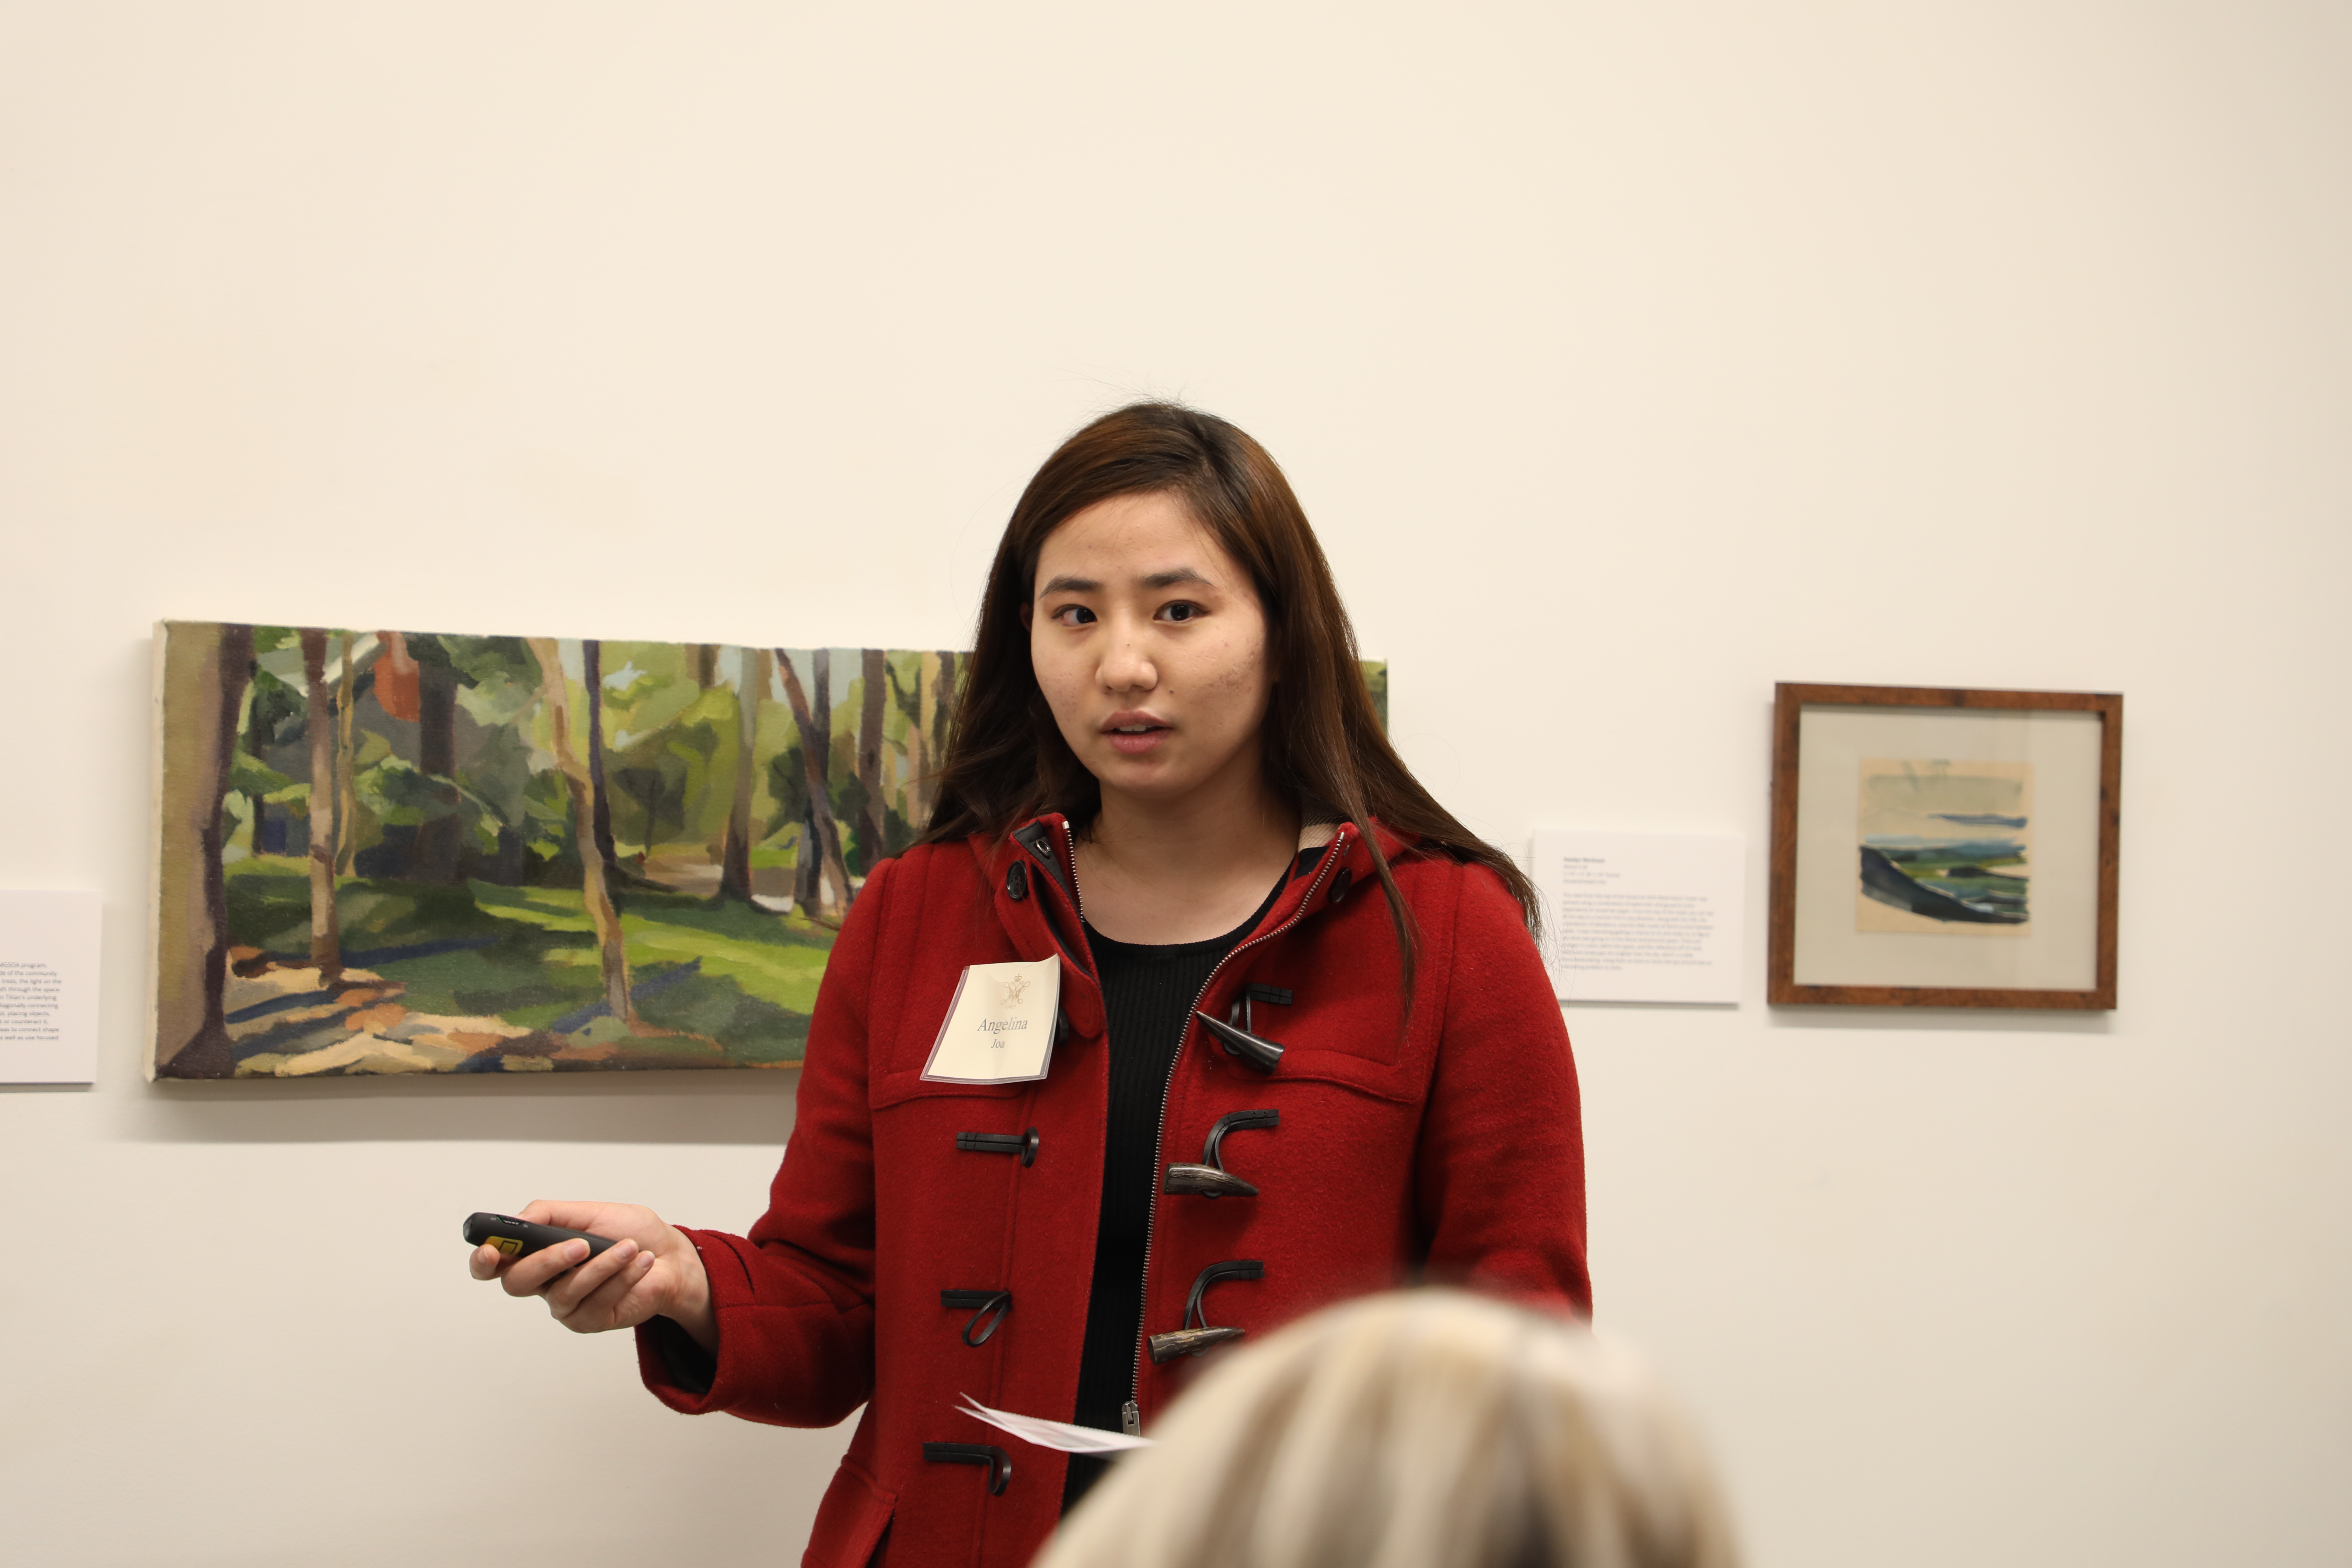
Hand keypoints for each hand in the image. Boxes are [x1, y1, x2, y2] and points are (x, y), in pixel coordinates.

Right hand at [467, 1200, 714, 1349]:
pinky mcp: (590, 1321)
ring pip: (565, 1292)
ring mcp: (566, 1305)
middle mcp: (545, 1283)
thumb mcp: (592, 1212)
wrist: (671, 1257)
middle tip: (581, 1245)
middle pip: (518, 1283)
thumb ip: (550, 1214)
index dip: (483, 1261)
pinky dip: (622, 1277)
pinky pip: (597, 1302)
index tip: (489, 1251)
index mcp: (538, 1253)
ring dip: (601, 1266)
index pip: (495, 1264)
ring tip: (629, 1247)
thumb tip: (518, 1220)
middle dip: (547, 1261)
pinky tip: (640, 1263)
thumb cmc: (630, 1232)